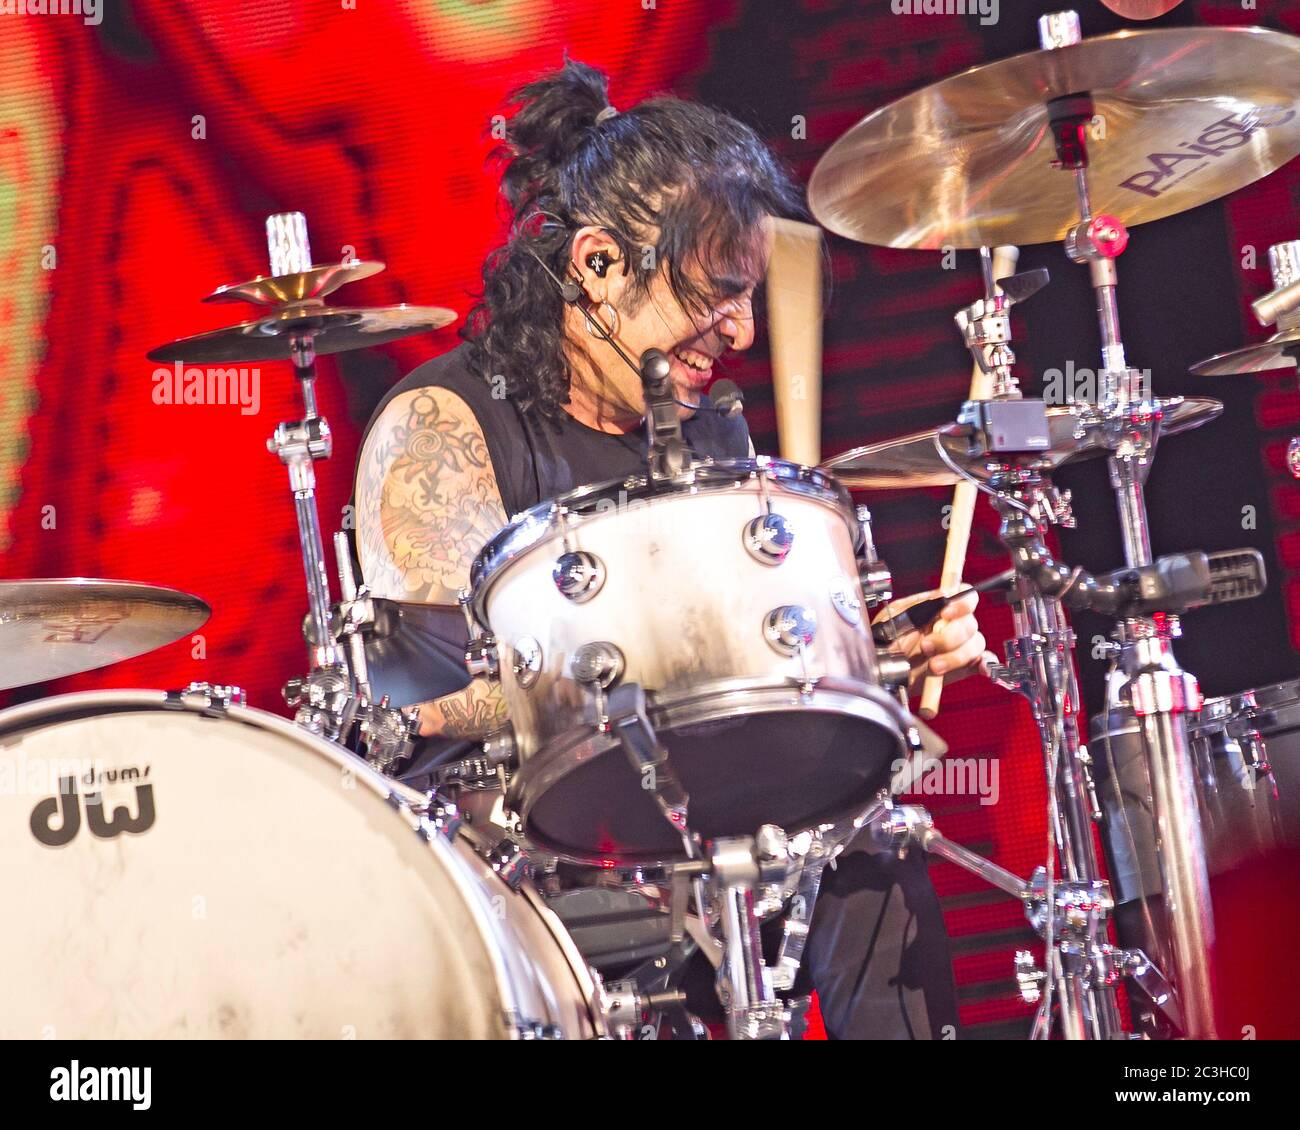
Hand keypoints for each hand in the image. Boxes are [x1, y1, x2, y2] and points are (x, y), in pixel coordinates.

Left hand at [873, 588, 996, 692]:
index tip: (946, 613)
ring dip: (955, 656)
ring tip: (933, 666)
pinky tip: (982, 669)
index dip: (962, 602)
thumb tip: (943, 595)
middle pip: (970, 623)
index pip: (965, 594)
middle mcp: (952, 624)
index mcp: (937, 608)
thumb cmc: (885, 642)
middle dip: (949, 638)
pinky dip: (986, 664)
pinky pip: (984, 661)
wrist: (882, 673)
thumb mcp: (894, 618)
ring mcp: (959, 645)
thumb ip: (918, 606)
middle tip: (926, 647)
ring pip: (975, 644)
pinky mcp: (963, 666)